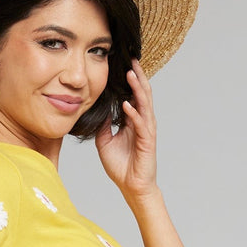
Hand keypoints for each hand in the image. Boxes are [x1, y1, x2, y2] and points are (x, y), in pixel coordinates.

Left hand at [94, 58, 158, 202]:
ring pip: (144, 105)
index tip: (124, 64)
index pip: (133, 95)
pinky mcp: (147, 142)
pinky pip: (141, 124)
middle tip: (132, 60)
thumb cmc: (121, 166)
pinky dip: (134, 114)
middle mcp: (142, 122)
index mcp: (133, 121)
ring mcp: (146, 131)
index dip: (130, 81)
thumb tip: (99, 111)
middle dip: (137, 77)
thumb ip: (103, 125)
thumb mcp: (104, 142)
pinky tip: (127, 105)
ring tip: (132, 74)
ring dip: (138, 89)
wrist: (131, 186)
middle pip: (142, 94)